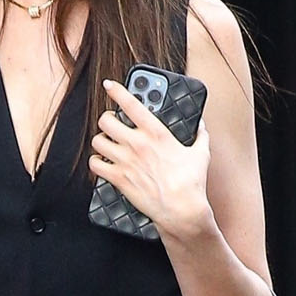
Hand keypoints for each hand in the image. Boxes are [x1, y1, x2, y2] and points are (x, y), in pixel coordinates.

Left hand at [90, 78, 212, 239]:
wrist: (181, 210)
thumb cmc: (191, 183)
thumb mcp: (201, 153)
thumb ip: (200, 135)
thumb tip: (201, 125)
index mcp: (156, 133)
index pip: (130, 104)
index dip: (117, 90)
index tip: (109, 85)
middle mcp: (137, 144)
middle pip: (106, 121)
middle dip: (107, 120)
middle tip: (112, 123)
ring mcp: (125, 161)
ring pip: (98, 141)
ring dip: (101, 141)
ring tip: (107, 143)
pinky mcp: (118, 178)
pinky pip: (95, 164)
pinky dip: (96, 162)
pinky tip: (102, 162)